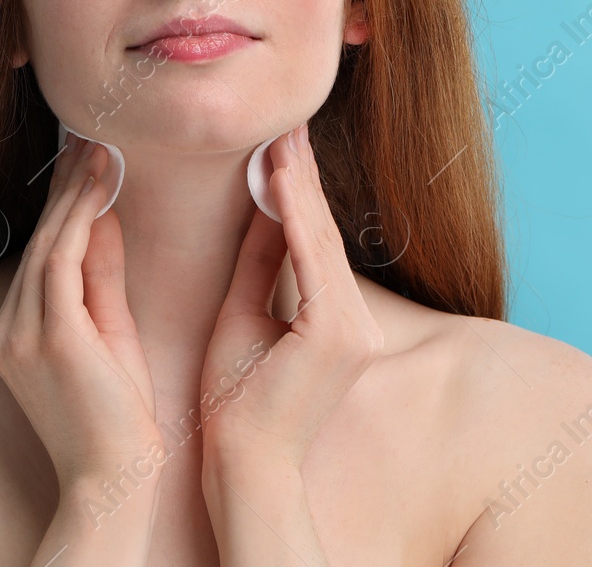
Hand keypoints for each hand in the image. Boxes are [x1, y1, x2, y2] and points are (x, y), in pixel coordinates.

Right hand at [0, 135, 164, 496]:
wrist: (113, 482)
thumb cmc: (119, 419)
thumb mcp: (110, 335)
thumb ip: (102, 278)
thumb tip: (105, 217)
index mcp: (15, 335)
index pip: (43, 254)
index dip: (64, 206)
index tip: (87, 164)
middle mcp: (8, 332)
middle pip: (42, 242)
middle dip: (68, 189)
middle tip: (92, 139)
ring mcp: (22, 336)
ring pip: (50, 245)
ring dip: (76, 194)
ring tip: (100, 150)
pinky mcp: (50, 339)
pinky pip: (62, 263)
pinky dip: (82, 220)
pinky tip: (100, 188)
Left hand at [199, 121, 383, 473]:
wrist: (242, 467)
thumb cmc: (236, 406)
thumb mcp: (243, 317)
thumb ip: (257, 265)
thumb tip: (260, 209)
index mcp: (336, 323)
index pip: (312, 243)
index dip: (295, 192)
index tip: (278, 146)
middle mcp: (355, 323)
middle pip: (321, 234)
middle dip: (299, 177)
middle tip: (285, 124)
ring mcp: (352, 330)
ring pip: (319, 241)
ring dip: (296, 186)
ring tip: (279, 137)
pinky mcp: (337, 336)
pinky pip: (312, 262)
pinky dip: (293, 218)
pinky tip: (276, 179)